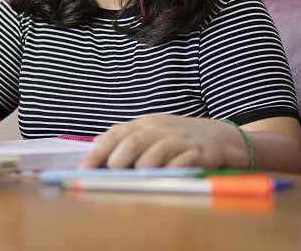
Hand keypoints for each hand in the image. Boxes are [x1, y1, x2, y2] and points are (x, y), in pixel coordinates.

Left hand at [77, 114, 249, 168]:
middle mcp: (160, 128)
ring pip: (153, 156)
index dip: (97, 154)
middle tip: (113, 175)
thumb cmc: (176, 137)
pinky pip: (178, 166)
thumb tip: (96, 143)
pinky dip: (166, 174)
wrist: (217, 136)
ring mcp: (179, 140)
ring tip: (139, 177)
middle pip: (132, 144)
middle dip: (117, 163)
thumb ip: (125, 136)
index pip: (115, 135)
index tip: (83, 170)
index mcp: (145, 123)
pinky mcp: (197, 154)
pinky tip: (163, 177)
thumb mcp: (151, 130)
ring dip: (141, 170)